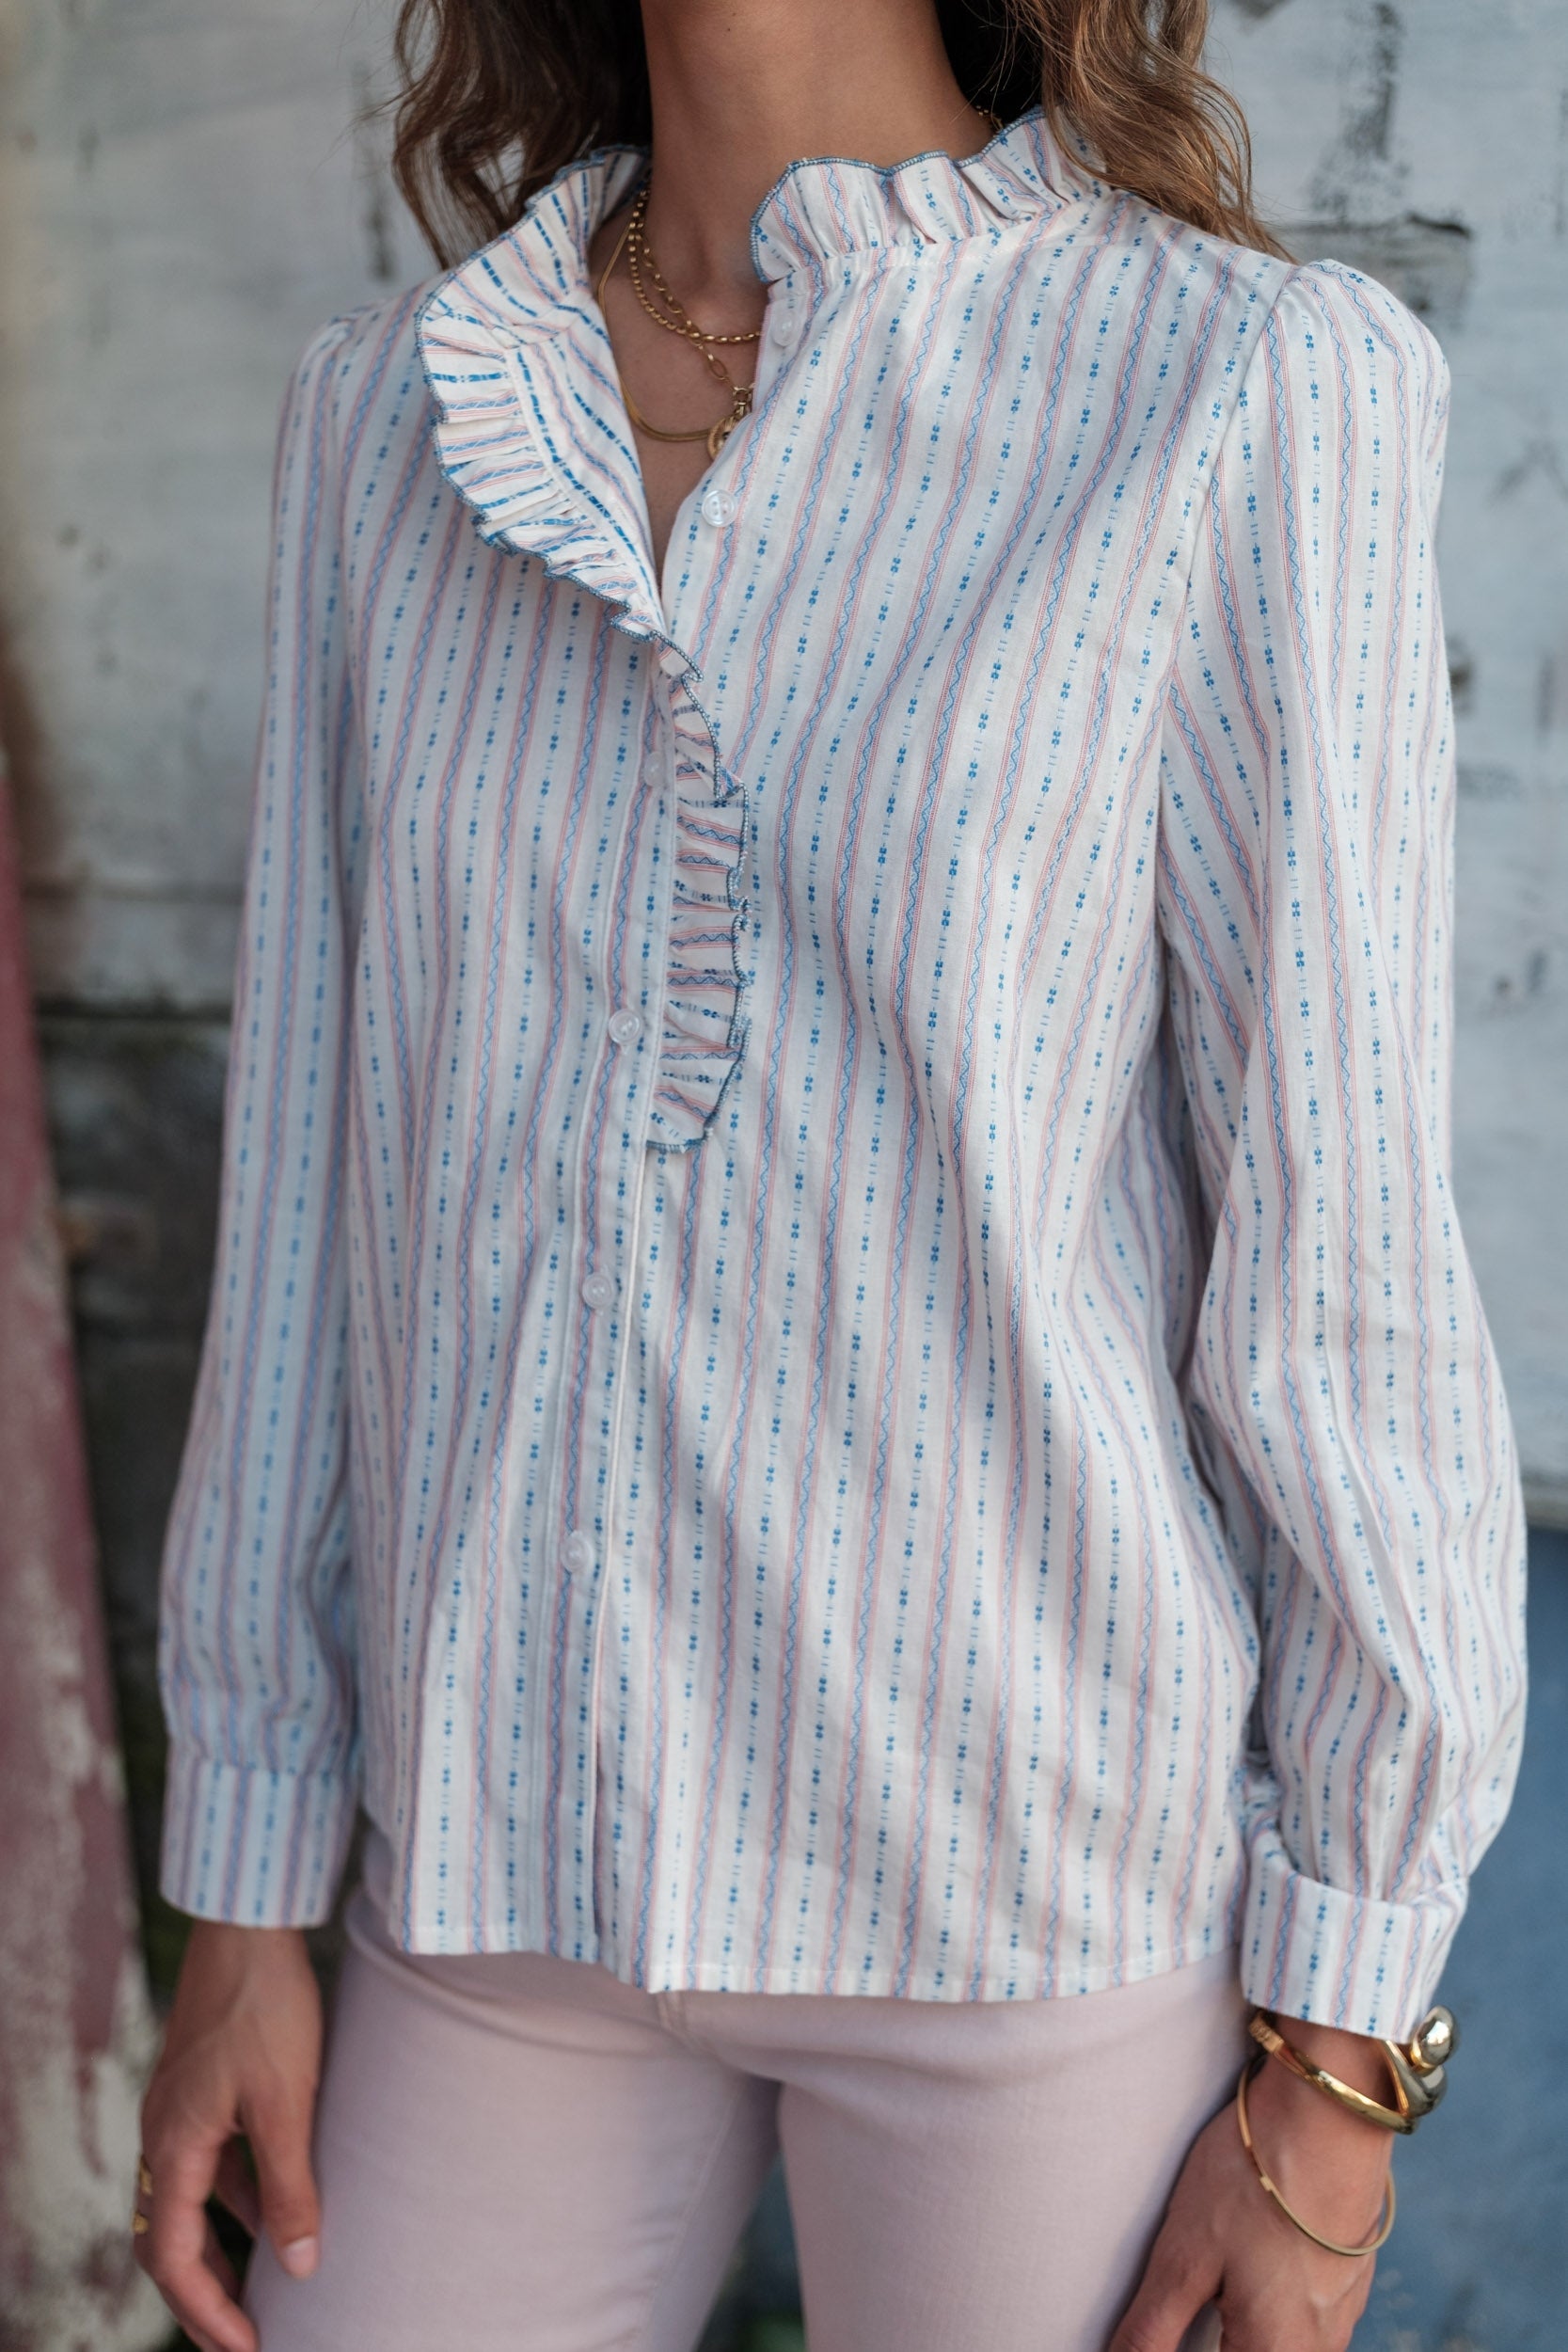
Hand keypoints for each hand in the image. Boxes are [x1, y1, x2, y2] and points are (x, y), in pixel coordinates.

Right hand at [135, 1919, 323, 2351]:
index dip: (206, 2311)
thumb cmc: (268, 2007)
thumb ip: (289, 2185)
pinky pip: (210, 2164)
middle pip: (169, 2239)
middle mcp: (163, 2134)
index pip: (173, 2257)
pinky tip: (277, 2208)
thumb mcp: (288, 2103)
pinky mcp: (203, 2087)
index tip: (247, 2347)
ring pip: (189, 2202)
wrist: (251, 1925)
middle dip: (204, 2296)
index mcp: (172, 2147)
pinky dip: (237, 2199)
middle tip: (244, 2339)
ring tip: (265, 2288)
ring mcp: (180, 2109)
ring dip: (222, 2248)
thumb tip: (297, 2266)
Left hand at [1108, 2020, 1396, 2351]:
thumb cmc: (1252, 2179)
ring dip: (1242, 2324)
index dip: (1178, 2349)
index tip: (1168, 2318)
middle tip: (1193, 2293)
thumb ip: (1151, 2330)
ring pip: (1279, 2342)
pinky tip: (1251, 2260)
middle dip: (1215, 2334)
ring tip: (1216, 2277)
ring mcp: (1341, 2314)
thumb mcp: (1184, 2257)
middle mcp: (1318, 2349)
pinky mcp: (1350, 2278)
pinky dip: (1271, 2305)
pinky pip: (1305, 2320)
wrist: (1328, 2111)